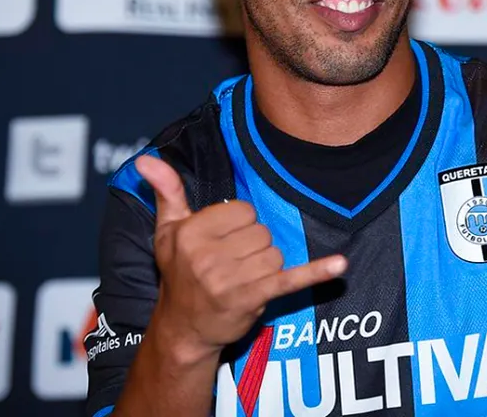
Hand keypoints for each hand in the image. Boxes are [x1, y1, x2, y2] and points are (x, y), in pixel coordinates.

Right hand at [136, 155, 346, 358]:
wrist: (184, 329)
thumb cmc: (178, 274)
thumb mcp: (166, 231)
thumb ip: (166, 192)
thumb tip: (147, 158)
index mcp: (190, 232)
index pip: (243, 210)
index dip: (240, 224)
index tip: (223, 241)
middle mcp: (207, 256)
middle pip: (262, 231)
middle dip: (254, 246)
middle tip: (232, 263)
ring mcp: (230, 279)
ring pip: (275, 253)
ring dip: (266, 265)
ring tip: (242, 278)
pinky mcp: (253, 298)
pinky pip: (290, 279)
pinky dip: (316, 272)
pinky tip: (339, 265)